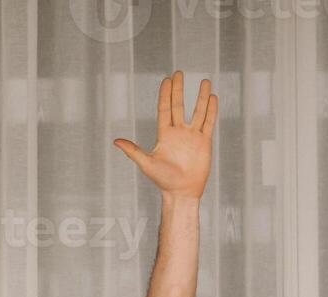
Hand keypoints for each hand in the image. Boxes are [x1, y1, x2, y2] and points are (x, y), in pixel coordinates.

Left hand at [114, 70, 216, 199]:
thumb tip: (115, 141)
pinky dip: (211, 110)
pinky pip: (209, 122)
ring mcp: (192, 136)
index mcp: (164, 135)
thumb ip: (133, 150)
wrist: (181, 192)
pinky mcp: (204, 142)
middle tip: (178, 73)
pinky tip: (212, 97)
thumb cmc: (162, 180)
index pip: (164, 109)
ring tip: (204, 81)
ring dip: (200, 97)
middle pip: (178, 106)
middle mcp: (178, 132)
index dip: (165, 94)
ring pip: (197, 111)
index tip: (167, 80)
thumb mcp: (146, 163)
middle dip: (178, 90)